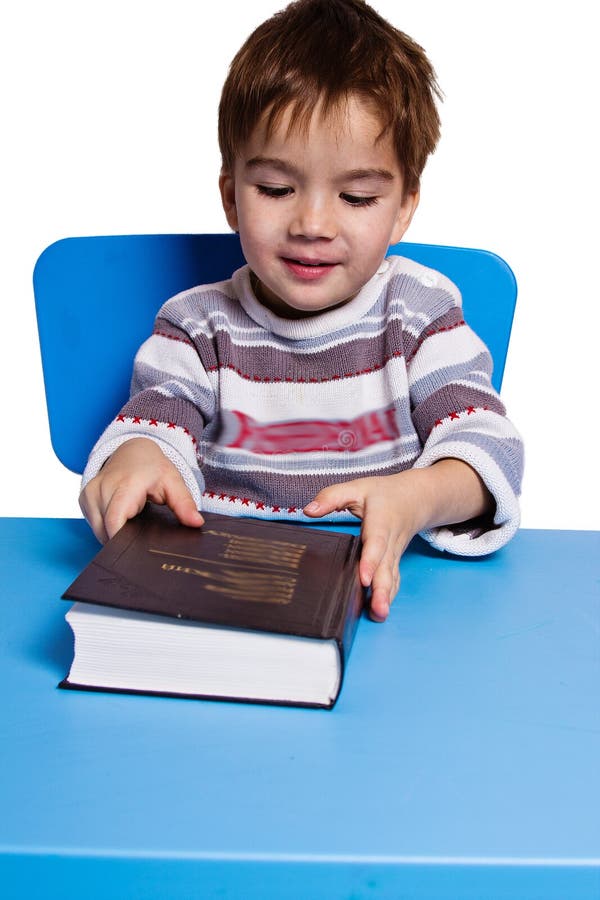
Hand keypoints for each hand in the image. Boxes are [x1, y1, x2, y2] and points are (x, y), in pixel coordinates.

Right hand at [79, 438, 203, 542]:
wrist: (133, 450)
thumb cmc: (152, 467)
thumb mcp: (173, 481)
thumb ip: (184, 503)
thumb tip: (196, 523)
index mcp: (124, 486)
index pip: (114, 522)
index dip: (121, 541)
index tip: (135, 552)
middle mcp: (102, 489)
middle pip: (106, 530)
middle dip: (122, 540)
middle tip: (141, 540)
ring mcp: (90, 494)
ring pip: (98, 530)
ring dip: (114, 534)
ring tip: (133, 525)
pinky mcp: (84, 499)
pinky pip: (94, 524)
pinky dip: (106, 527)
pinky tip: (122, 521)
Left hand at [303, 461, 492, 621]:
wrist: (416, 499)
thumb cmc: (384, 494)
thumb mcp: (357, 487)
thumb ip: (332, 496)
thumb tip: (309, 510)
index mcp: (381, 522)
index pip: (376, 543)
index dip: (371, 561)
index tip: (364, 578)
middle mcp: (390, 542)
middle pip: (386, 568)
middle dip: (381, 590)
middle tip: (377, 610)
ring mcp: (394, 555)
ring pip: (392, 578)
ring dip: (386, 598)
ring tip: (379, 615)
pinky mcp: (394, 563)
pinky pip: (393, 581)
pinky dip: (388, 596)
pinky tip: (380, 611)